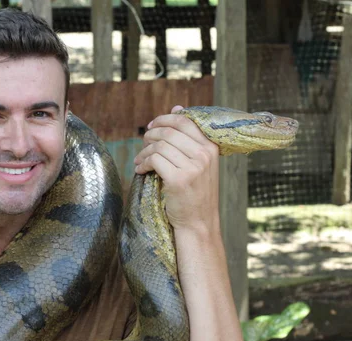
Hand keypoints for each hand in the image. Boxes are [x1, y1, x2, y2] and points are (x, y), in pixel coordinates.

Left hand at [133, 105, 220, 233]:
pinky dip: (143, 164)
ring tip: (139, 160)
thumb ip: (189, 138)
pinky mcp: (178, 180)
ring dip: (144, 151)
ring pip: (159, 146)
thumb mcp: (199, 162)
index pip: (185, 121)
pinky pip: (154, 161)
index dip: (164, 119)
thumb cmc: (195, 192)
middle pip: (169, 132)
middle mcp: (204, 155)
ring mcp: (193, 168)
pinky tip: (141, 170)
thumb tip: (177, 107)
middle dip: (150, 135)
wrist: (198, 222)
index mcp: (211, 147)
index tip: (151, 126)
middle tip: (143, 143)